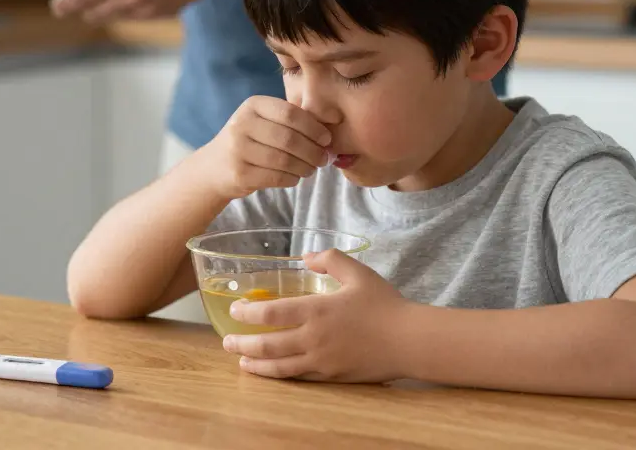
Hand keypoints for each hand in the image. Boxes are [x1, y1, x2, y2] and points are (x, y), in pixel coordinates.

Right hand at [192, 96, 330, 202]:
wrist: (213, 167)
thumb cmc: (249, 142)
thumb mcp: (264, 122)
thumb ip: (292, 122)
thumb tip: (330, 131)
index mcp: (253, 105)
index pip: (291, 114)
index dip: (314, 128)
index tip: (327, 140)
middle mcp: (242, 124)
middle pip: (290, 138)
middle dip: (313, 151)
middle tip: (323, 159)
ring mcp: (238, 149)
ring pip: (284, 160)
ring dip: (305, 167)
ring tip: (311, 169)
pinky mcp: (239, 173)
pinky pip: (276, 177)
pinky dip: (292, 178)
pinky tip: (295, 177)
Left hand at [224, 249, 409, 382]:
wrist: (409, 341)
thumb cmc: (384, 304)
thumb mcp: (358, 272)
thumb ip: (330, 259)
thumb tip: (306, 256)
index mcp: (317, 310)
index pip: (272, 313)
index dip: (249, 312)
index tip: (236, 309)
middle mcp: (314, 339)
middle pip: (268, 345)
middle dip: (242, 343)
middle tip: (226, 341)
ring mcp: (321, 361)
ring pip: (279, 367)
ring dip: (256, 364)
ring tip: (241, 361)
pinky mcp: (331, 377)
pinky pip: (299, 378)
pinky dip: (280, 376)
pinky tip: (273, 372)